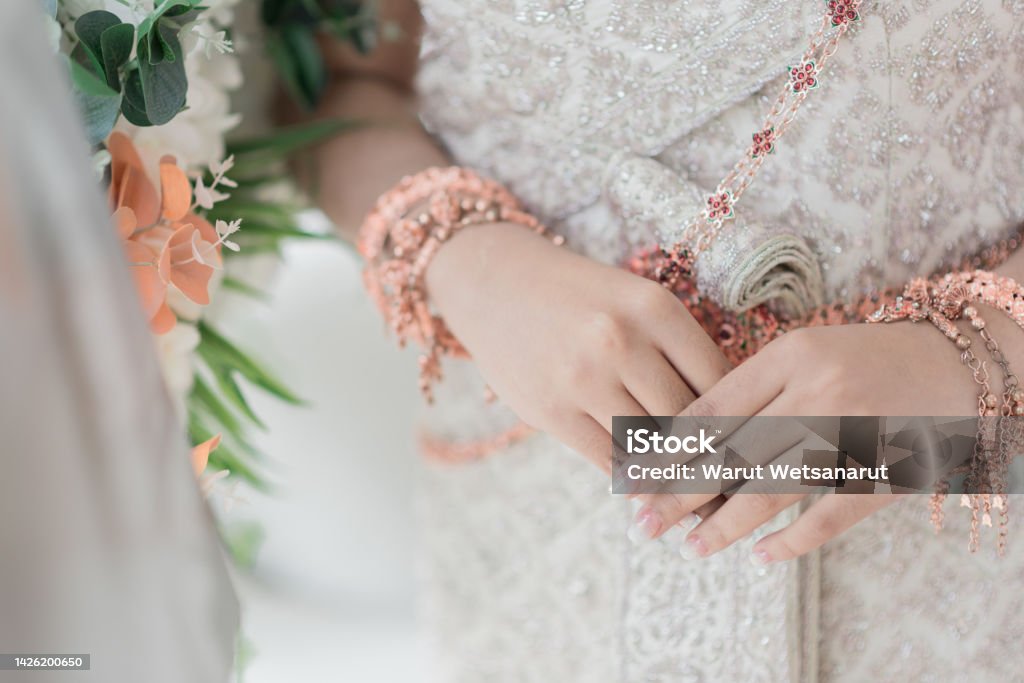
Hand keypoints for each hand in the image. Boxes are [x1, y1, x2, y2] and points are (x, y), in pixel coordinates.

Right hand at [425, 222, 731, 473]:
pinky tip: (649, 485)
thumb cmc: (581, 299)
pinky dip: (634, 478)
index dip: (743, 423)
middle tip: (736, 489)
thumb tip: (730, 422)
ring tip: (699, 499)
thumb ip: (678, 353)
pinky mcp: (550, 411)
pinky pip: (609, 460)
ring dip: (676, 476)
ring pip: (651, 447)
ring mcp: (582, 378)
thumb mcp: (636, 303)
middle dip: (714, 459)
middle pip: (689, 421)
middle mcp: (621, 341)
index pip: (720, 383)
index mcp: (655, 308)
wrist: (497, 283)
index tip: (755, 451)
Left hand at [633, 320, 981, 561]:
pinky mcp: (885, 472)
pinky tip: (762, 555)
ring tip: (690, 547)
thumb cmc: (860, 357)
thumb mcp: (801, 351)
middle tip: (643, 523)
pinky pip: (830, 516)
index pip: (713, 409)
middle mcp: (817, 391)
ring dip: (726, 524)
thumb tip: (684, 438)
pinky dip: (794, 540)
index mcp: (789, 355)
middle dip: (680, 492)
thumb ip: (750, 387)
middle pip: (732, 452)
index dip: (669, 449)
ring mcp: (854, 434)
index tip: (635, 476)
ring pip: (773, 489)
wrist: (954, 363)